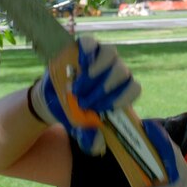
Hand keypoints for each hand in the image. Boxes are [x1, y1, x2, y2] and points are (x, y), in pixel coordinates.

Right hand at [29, 36, 140, 154]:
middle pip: (122, 71)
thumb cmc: (74, 113)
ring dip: (96, 70)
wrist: (52, 100)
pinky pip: (90, 42)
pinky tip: (77, 65)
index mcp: (120, 90)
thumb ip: (89, 139)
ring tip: (78, 86)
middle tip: (84, 102)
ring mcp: (100, 56)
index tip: (105, 108)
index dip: (123, 96)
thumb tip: (97, 144)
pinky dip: (86, 51)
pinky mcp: (84, 47)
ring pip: (110, 53)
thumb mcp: (81, 129)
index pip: (134, 88)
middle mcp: (114, 71)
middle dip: (104, 88)